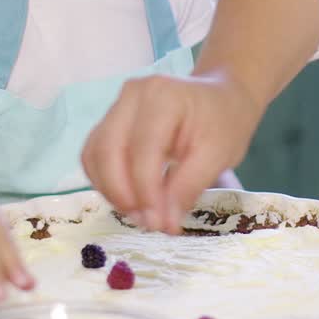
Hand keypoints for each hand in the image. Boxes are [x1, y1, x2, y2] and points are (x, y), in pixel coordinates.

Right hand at [82, 71, 262, 234]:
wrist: (222, 98)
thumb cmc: (224, 122)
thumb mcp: (218, 156)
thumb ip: (188, 187)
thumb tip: (163, 223)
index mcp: (162, 96)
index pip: (142, 150)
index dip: (145, 192)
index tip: (159, 223)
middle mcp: (132, 95)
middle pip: (107, 151)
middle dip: (122, 194)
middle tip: (146, 222)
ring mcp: (117, 105)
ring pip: (94, 154)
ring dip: (110, 191)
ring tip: (139, 213)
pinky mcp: (110, 121)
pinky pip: (94, 155)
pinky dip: (105, 181)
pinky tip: (128, 199)